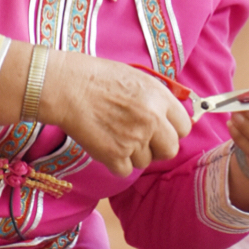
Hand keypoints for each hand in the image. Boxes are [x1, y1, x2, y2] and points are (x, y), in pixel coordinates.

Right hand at [37, 53, 190, 176]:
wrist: (65, 86)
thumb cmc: (95, 77)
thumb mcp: (135, 77)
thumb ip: (157, 98)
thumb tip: (170, 117)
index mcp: (159, 97)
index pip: (184, 126)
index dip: (171, 129)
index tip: (159, 129)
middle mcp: (152, 119)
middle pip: (170, 149)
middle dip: (157, 147)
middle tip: (138, 138)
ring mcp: (134, 139)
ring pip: (145, 161)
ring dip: (132, 154)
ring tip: (113, 134)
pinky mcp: (115, 155)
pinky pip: (125, 171)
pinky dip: (115, 162)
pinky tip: (103, 144)